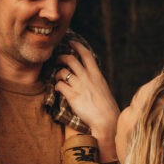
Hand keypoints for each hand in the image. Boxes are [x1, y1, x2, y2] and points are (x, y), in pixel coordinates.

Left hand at [55, 42, 118, 161]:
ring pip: (62, 72)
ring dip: (57, 74)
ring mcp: (79, 86)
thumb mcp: (103, 88)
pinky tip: (59, 90)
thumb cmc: (106, 107)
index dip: (77, 46)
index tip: (71, 42)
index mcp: (96, 74)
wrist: (106, 121)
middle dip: (61, 57)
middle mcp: (87, 77)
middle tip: (57, 60)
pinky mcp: (72, 96)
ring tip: (58, 79)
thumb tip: (88, 77)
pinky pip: (59, 85)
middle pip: (70, 59)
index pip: (86, 54)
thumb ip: (94, 80)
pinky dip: (56, 86)